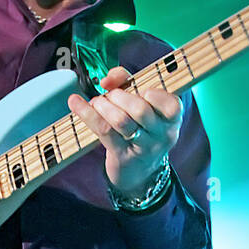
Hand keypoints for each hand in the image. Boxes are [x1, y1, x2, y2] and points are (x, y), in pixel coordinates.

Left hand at [67, 66, 182, 195]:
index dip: (147, 90)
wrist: (138, 170)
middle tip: (109, 96)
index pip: (169, 102)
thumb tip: (108, 78)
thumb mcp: (142, 104)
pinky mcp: (123, 156)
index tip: (133, 88)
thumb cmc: (140, 128)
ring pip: (121, 121)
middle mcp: (163, 134)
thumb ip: (127, 81)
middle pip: (140, 109)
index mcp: (172, 117)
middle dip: (119, 96)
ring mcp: (144, 148)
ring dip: (103, 105)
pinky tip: (75, 103)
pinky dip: (87, 113)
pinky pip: (104, 131)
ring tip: (97, 102)